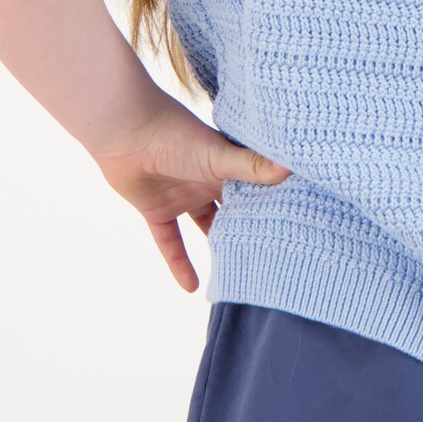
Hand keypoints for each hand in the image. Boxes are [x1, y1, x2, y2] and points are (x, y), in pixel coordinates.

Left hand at [93, 100, 291, 292]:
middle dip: (248, 227)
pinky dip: (179, 264)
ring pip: (204, 227)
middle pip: (232, 210)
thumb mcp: (219, 155)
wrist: (126, 132)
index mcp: (225, 164)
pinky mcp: (157, 211)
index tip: (296, 225)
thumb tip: (291, 168)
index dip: (272, 204)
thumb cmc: (176, 135)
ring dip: (217, 246)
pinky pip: (170, 243)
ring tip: (238, 272)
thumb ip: (252, 166)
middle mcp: (205, 181)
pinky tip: (191, 289)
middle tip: (272, 256)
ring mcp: (181, 197)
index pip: (254, 188)